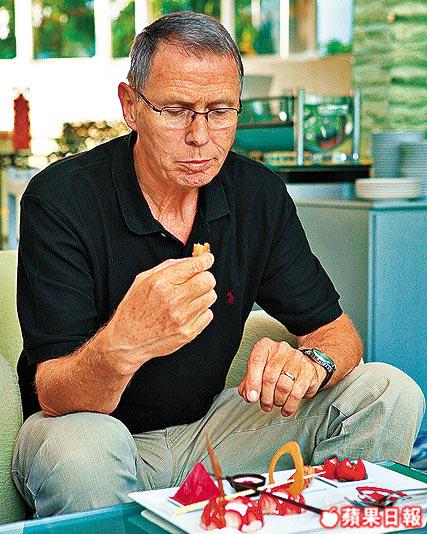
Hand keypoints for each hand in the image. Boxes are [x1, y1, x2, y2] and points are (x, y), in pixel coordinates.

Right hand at [107, 253, 215, 370]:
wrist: (127, 341)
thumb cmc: (133, 310)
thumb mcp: (143, 280)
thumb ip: (169, 267)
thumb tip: (192, 259)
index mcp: (161, 283)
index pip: (195, 266)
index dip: (206, 260)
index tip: (207, 259)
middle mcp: (173, 299)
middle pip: (208, 280)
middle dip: (206, 277)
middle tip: (199, 280)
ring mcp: (182, 317)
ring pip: (210, 297)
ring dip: (204, 295)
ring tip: (190, 299)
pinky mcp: (188, 332)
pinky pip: (208, 315)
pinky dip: (202, 312)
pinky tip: (188, 312)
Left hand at [237, 338, 326, 416]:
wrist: (304, 363)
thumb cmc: (278, 367)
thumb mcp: (260, 370)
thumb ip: (249, 382)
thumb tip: (247, 394)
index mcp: (265, 346)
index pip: (256, 361)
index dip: (252, 382)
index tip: (251, 397)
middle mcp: (281, 349)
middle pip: (269, 377)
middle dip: (265, 397)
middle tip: (265, 404)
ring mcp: (296, 358)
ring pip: (283, 386)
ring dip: (278, 401)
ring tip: (276, 403)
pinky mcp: (308, 370)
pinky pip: (297, 393)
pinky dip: (289, 405)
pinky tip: (286, 408)